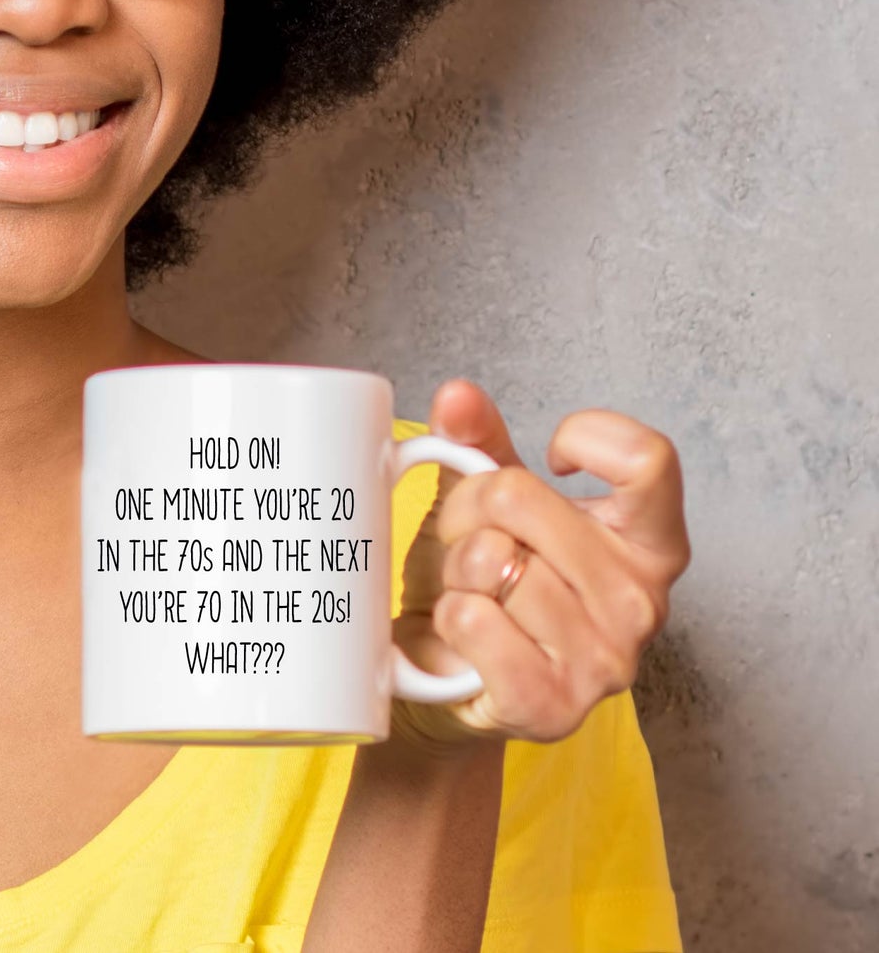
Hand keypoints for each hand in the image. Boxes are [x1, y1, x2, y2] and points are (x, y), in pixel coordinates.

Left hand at [390, 378, 690, 749]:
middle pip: (522, 496)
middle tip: (470, 540)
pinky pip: (472, 618)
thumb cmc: (482, 581)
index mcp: (650, 542)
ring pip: (490, 559)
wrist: (449, 677)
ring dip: (455, 570)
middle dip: (469, 509)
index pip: (648, 458)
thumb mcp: (485, 500)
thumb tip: (456, 394)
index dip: (587, 437)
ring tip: (471, 592)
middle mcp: (644, 601)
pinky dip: (449, 615)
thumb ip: (477, 441)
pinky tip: (465, 633)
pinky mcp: (554, 704)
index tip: (551, 460)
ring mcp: (605, 658)